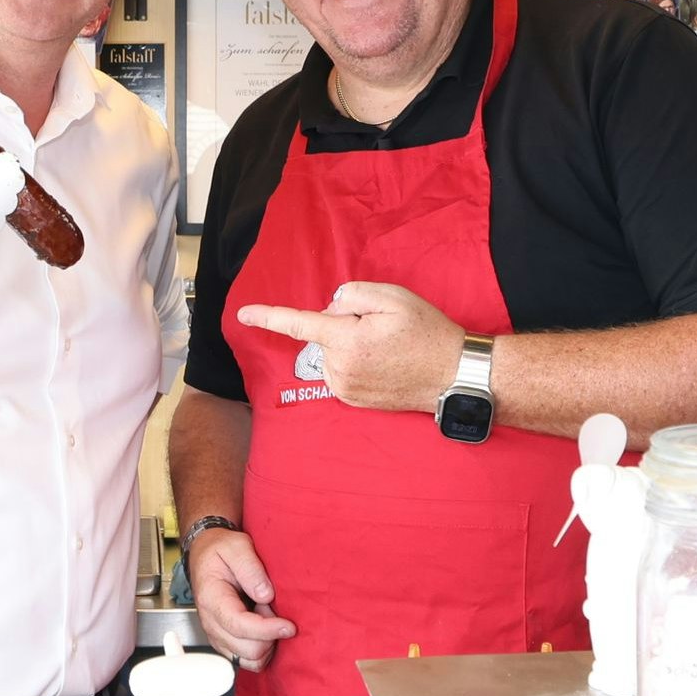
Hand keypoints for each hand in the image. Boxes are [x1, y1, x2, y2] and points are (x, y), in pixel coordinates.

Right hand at [186, 528, 293, 669]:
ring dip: (267, 643)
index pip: (240, 625)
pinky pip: (249, 661)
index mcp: (211, 599)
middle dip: (269, 634)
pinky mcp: (225, 643)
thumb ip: (250, 568)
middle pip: (248, 650)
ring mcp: (217, 636)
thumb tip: (265, 596)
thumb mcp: (236, 546)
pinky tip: (264, 627)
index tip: (289, 626)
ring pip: (250, 660)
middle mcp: (210, 623)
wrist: (206, 555)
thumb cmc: (220, 550)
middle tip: (272, 608)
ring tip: (266, 616)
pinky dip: (263, 650)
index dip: (267, 630)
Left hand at [236, 280, 466, 415]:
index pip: (298, 325)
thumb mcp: (393, 297)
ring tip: (389, 349)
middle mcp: (340, 369)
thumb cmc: (427, 333)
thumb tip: (332, 310)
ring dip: (351, 346)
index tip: (242, 314)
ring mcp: (346, 389)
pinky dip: (356, 363)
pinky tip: (384, 364)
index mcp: (346, 341)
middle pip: (326, 334)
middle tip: (384, 329)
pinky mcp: (353, 400)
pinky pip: (342, 371)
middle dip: (345, 325)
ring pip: (333, 353)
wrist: (453, 375)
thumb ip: (352, 295)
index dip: (268, 317)